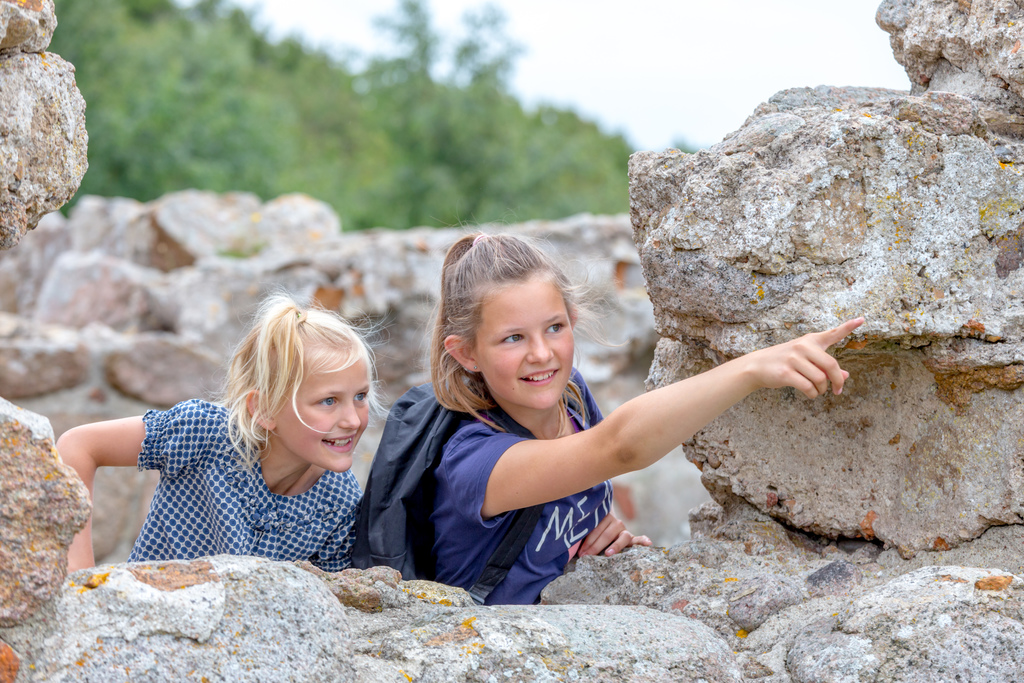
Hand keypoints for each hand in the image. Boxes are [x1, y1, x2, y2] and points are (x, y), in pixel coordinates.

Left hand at [578, 511, 652, 557]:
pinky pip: (638, 539)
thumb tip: (566, 539)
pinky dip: (643, 540)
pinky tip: (648, 543)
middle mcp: (616, 522)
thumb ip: (581, 530)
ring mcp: (624, 530)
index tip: (580, 552)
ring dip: (616, 545)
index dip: (588, 541)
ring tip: (609, 553)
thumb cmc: (592, 528)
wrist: (605, 520)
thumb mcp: (587, 526)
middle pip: (606, 534)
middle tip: (585, 556)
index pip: (596, 529)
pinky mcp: (631, 538)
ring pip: (622, 537)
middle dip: (595, 546)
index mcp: (604, 517)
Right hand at [746, 317, 863, 398]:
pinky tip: (811, 394)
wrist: (757, 366)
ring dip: (822, 390)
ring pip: (820, 379)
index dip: (848, 327)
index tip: (862, 319)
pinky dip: (813, 394)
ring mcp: (794, 359)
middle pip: (831, 365)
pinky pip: (808, 388)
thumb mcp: (805, 360)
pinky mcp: (786, 373)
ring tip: (818, 391)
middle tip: (838, 390)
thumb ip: (825, 367)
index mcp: (810, 341)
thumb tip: (845, 376)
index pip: (832, 333)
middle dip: (837, 381)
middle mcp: (803, 347)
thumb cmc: (785, 362)